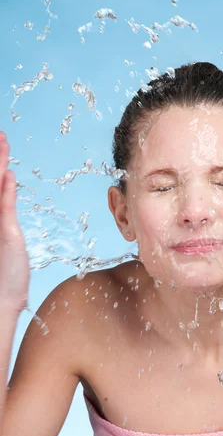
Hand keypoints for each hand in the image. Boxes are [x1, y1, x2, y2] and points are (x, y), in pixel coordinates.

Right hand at [0, 131, 29, 312]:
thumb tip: (5, 182)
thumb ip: (4, 207)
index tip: (0, 143)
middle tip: (0, 135)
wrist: (0, 301)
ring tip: (2, 141)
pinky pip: (3, 206)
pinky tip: (8, 173)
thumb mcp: (7, 238)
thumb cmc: (4, 276)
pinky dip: (6, 189)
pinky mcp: (4, 231)